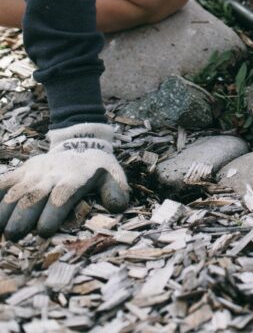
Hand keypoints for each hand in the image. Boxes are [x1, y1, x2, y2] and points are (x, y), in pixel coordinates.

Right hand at [0, 123, 128, 240]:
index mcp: (74, 178)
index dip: (53, 212)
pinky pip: (4, 183)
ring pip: (16, 190)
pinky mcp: (21, 171)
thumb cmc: (96, 167)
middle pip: (35, 195)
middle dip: (23, 216)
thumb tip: (117, 207)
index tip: (45, 231)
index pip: (63, 194)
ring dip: (4, 210)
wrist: (80, 140)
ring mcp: (34, 173)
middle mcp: (51, 175)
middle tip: (14, 236)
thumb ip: (115, 190)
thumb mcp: (112, 175)